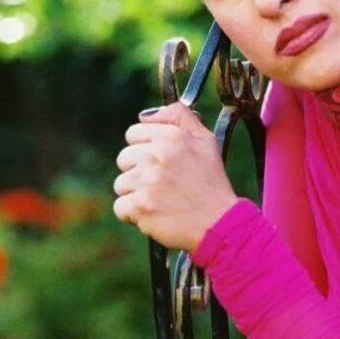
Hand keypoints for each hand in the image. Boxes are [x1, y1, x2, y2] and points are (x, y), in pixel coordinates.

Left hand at [113, 102, 238, 250]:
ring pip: (121, 183)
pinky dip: (134, 214)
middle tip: (162, 183)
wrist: (219, 223)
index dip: (145, 148)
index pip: (133, 133)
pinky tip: (155, 213)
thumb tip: (145, 115)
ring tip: (161, 199)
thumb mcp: (205, 140)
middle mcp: (158, 155)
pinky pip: (120, 207)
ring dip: (137, 193)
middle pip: (124, 158)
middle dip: (139, 171)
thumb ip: (179, 116)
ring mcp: (147, 181)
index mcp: (172, 136)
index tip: (159, 162)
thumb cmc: (211, 182)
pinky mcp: (140, 206)